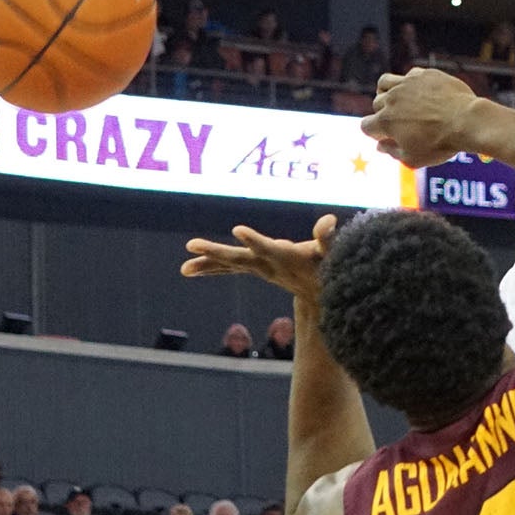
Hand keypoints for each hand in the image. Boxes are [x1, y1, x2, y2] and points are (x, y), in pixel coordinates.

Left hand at [182, 215, 335, 301]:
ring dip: (205, 264)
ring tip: (183, 268)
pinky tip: (190, 267)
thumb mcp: (331, 252)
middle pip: (238, 258)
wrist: (318, 295)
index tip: (237, 230)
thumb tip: (329, 220)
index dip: (254, 240)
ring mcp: (259, 269)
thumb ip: (327, 237)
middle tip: (190, 244)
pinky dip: (210, 267)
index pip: (267, 247)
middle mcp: (267, 265)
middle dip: (215, 252)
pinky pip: (229, 268)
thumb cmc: (327, 267)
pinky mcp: (254, 269)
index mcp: (285, 257)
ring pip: (228, 265)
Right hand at [359, 67, 479, 167]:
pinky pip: (409, 75)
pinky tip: (421, 93)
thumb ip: (392, 152)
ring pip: (384, 83)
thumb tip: (380, 146)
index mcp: (386, 121)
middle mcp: (392, 99)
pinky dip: (410, 84)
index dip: (375, 133)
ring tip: (399, 101)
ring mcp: (408, 84)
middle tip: (400, 122)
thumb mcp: (413, 159)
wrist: (467, 121)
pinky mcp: (424, 74)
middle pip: (376, 104)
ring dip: (387, 93)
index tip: (387, 137)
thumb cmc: (441, 144)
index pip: (366, 125)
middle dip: (384, 114)